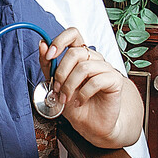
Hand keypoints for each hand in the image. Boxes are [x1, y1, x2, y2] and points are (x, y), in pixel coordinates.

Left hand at [40, 29, 128, 144]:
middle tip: (56, 88)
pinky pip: (96, 81)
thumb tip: (42, 44)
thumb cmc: (75, 103)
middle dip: (61, 72)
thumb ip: (49, 65)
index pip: (73, 33)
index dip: (60, 41)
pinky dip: (83, 94)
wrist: (91, 124)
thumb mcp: (56, 84)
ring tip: (66, 98)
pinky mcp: (115, 80)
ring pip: (84, 67)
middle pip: (75, 52)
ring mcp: (106, 68)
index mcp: (81, 55)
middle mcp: (94, 58)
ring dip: (69, 85)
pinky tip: (79, 102)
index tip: (49, 55)